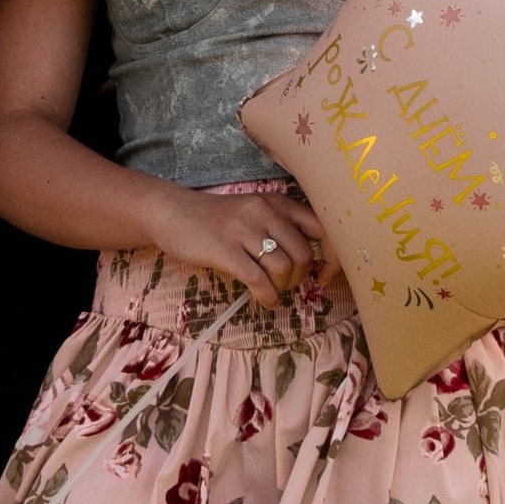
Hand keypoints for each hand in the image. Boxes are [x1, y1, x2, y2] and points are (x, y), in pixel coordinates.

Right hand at [145, 180, 324, 311]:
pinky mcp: (225, 249)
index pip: (322, 228)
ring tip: (271, 289)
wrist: (172, 212)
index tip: (325, 274)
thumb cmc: (217, 219)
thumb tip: (313, 262)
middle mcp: (264, 212)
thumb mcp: (255, 213)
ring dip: (281, 287)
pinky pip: (258, 280)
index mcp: (277, 203)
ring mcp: (244, 230)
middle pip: (303, 254)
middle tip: (285, 283)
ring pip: (283, 268)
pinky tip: (263, 300)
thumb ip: (282, 229)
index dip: (332, 256)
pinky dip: (266, 296)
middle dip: (300, 278)